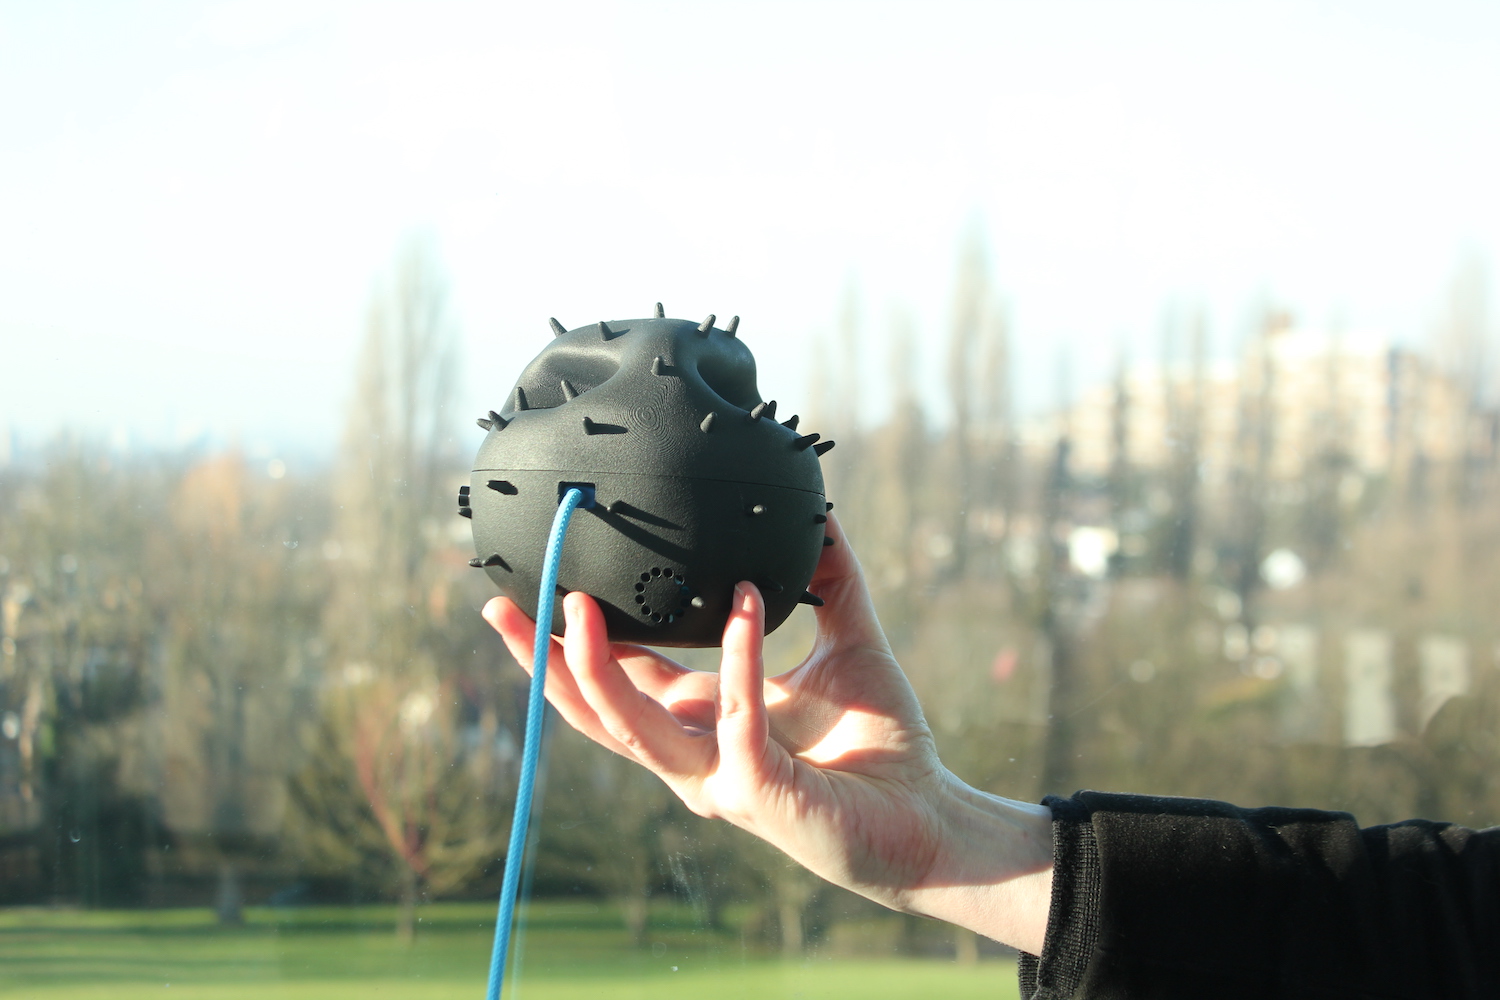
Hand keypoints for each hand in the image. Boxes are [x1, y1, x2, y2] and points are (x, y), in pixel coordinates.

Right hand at [483, 515, 1053, 953]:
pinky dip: (737, 661)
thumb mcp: (848, 643)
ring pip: (635, 731)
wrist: (931, 820)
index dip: (569, 645)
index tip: (527, 593)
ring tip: (579, 607)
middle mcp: (696, 757)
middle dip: (545, 664)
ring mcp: (721, 781)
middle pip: (598, 712)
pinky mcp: (763, 793)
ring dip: (600, 672)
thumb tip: (819, 510)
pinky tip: (741, 604)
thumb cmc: (883, 743)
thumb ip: (829, 581)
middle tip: (504, 606)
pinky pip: (737, 721)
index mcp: (703, 723)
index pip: (620, 681)